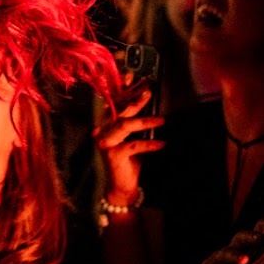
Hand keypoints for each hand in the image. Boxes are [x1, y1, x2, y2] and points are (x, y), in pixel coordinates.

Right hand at [94, 85, 164, 204]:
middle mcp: (101, 131)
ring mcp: (106, 143)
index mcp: (104, 124)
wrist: (121, 186)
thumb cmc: (127, 160)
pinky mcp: (114, 155)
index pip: (112, 102)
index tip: (131, 76)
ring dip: (144, 120)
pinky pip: (134, 145)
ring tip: (161, 120)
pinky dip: (149, 144)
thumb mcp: (130, 138)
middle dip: (134, 99)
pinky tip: (161, 143)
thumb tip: (146, 101)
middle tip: (148, 92)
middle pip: (119, 110)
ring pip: (125, 125)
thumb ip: (133, 122)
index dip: (121, 88)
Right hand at [201, 222, 263, 263]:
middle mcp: (235, 251)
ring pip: (225, 254)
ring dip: (235, 257)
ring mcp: (219, 261)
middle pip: (241, 238)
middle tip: (260, 238)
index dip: (262, 228)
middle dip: (250, 237)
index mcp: (252, 250)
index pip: (257, 232)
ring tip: (245, 261)